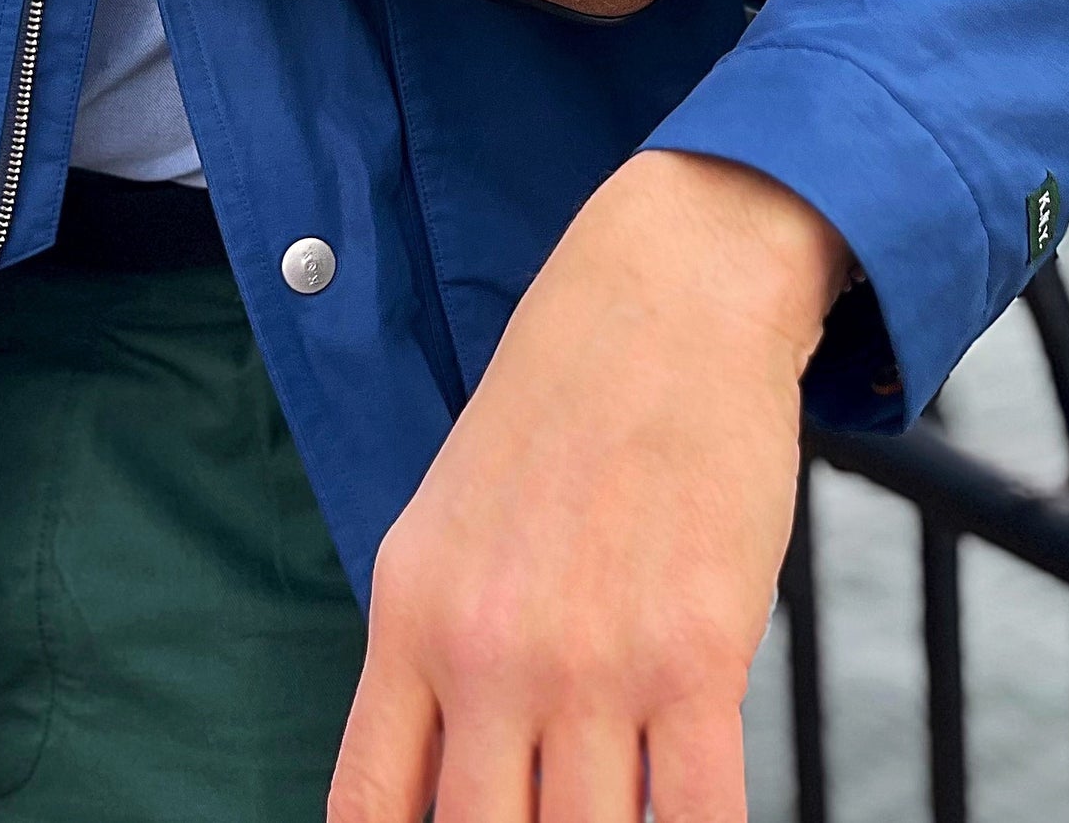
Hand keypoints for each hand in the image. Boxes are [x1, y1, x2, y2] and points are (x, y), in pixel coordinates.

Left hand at [329, 148, 851, 821]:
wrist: (671, 297)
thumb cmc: (565, 407)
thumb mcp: (445, 528)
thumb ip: (431, 660)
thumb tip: (442, 786)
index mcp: (409, 621)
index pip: (369, 814)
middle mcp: (487, 655)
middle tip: (550, 818)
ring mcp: (593, 661)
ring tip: (618, 813)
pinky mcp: (699, 654)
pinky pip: (697, 814)